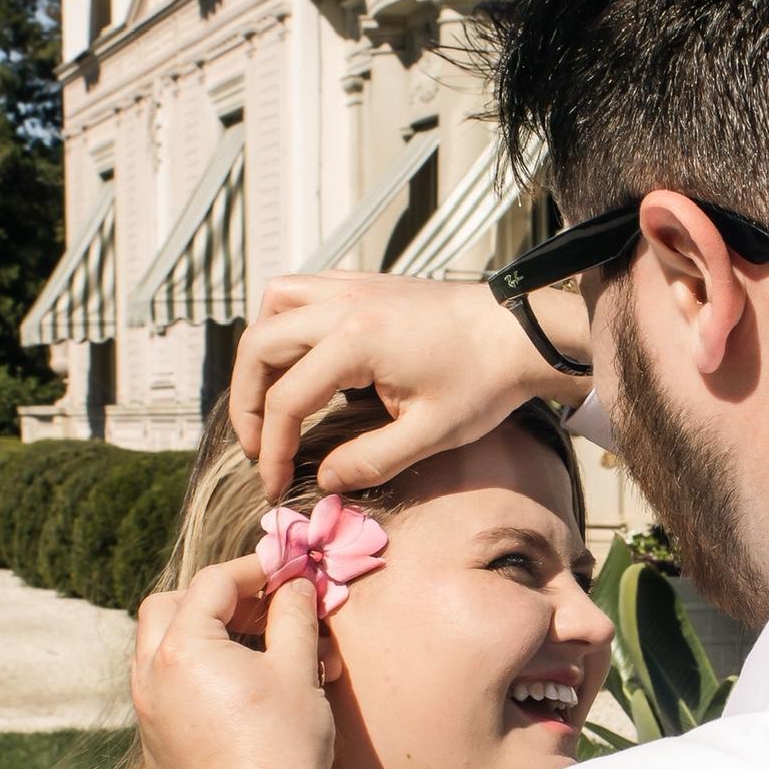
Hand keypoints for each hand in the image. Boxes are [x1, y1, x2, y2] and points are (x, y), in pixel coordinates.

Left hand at [130, 556, 334, 768]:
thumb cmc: (283, 743)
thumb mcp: (298, 670)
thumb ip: (293, 616)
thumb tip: (294, 586)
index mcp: (184, 647)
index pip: (213, 582)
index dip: (252, 569)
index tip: (284, 572)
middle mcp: (150, 674)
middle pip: (166, 607)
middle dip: (211, 597)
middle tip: (257, 607)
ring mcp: (146, 712)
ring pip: (157, 648)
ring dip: (196, 634)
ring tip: (245, 646)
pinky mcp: (152, 744)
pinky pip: (162, 690)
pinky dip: (190, 674)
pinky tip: (231, 692)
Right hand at [230, 272, 592, 498]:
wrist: (521, 331)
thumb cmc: (484, 382)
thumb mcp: (431, 434)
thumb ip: (371, 461)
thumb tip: (325, 479)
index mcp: (357, 341)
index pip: (288, 399)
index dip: (274, 449)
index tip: (275, 484)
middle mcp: (344, 304)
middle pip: (260, 347)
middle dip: (248, 404)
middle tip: (258, 449)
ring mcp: (352, 287)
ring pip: (273, 307)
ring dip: (260, 355)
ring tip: (269, 401)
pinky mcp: (364, 283)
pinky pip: (301, 291)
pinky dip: (284, 322)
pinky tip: (299, 358)